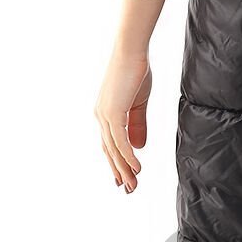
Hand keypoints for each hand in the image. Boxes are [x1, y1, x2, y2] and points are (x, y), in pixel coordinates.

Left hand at [95, 49, 151, 190]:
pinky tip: (136, 167)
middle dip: (119, 171)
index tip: (124, 179)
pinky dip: (128, 155)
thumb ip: (138, 125)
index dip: (117, 163)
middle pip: (109, 151)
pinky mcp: (113, 112)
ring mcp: (105, 115)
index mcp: (106, 114)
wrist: (132, 52)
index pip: (110, 144)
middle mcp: (101, 117)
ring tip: (133, 184)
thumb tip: (139, 148)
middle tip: (128, 189)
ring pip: (114, 149)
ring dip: (124, 169)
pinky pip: (120, 140)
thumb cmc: (135, 72)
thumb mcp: (139, 103)